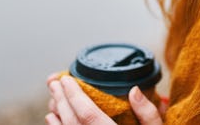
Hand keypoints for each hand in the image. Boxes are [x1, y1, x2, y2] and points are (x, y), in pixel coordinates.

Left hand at [46, 74, 163, 124]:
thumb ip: (148, 114)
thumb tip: (134, 91)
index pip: (88, 114)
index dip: (75, 95)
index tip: (66, 79)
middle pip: (72, 122)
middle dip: (62, 100)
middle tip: (54, 82)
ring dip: (57, 112)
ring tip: (52, 96)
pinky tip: (52, 118)